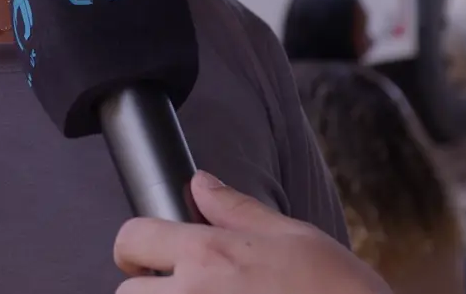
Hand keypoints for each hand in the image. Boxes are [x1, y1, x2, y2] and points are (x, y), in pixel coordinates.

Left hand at [113, 171, 390, 293]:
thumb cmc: (339, 291)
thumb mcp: (294, 237)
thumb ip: (237, 210)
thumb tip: (200, 183)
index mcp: (208, 254)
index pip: (133, 237)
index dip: (136, 245)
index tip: (148, 256)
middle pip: (126, 293)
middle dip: (145, 290)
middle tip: (178, 291)